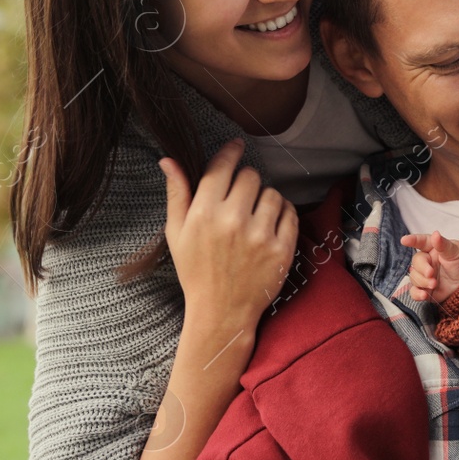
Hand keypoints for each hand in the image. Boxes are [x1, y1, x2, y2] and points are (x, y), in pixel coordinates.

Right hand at [159, 139, 297, 332]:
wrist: (220, 312)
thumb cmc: (195, 271)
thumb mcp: (177, 233)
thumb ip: (177, 194)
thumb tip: (168, 159)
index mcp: (204, 213)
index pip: (222, 167)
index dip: (230, 152)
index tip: (236, 147)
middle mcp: (232, 220)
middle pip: (250, 176)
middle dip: (245, 181)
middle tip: (240, 198)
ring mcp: (260, 235)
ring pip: (271, 192)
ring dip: (265, 198)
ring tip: (255, 214)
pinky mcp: (282, 249)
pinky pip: (290, 213)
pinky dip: (283, 213)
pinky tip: (270, 224)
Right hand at [399, 230, 458, 302]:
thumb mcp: (456, 251)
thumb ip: (443, 244)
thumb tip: (435, 234)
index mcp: (432, 248)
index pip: (421, 242)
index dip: (412, 240)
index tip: (404, 240)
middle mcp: (427, 262)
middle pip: (416, 263)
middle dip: (422, 269)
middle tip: (431, 273)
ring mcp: (425, 276)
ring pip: (414, 278)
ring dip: (422, 282)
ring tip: (434, 284)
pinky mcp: (426, 290)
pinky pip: (415, 292)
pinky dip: (417, 294)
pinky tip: (424, 295)